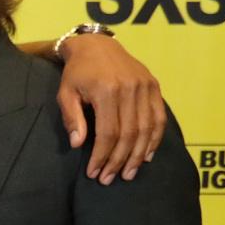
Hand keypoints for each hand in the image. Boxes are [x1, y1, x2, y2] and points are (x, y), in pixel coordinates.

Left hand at [56, 34, 166, 184]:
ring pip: (147, 128)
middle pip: (130, 134)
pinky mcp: (154, 86)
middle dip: (120, 160)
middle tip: (110, 178)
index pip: (108, 133)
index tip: (94, 173)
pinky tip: (146, 155)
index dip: (102, 156)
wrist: (96, 46)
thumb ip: (72, 118)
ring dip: (138, 155)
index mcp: (107, 91)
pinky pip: (159, 117)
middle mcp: (130, 89)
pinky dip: (155, 138)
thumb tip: (79, 144)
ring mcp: (145, 87)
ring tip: (128, 174)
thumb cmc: (76, 73)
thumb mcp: (66, 93)